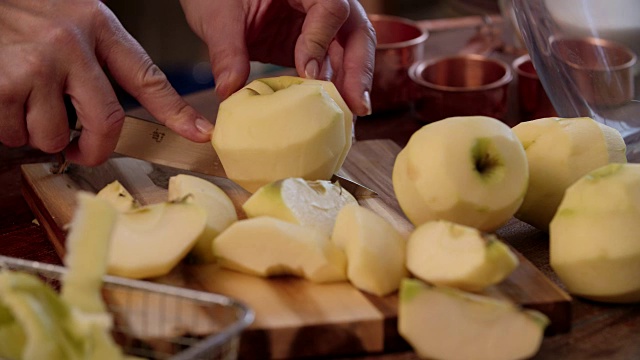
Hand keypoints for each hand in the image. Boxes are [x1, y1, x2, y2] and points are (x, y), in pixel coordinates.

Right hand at [0, 0, 211, 165]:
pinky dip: (9, 127)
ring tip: (26, 103)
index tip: (200, 133)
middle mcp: (72, 44)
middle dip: (94, 149)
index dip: (177, 112)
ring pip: (53, 135)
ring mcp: (38, 65)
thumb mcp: (73, 20)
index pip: (148, 77)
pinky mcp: (4, 84)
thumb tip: (111, 117)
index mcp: (98, 26)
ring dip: (39, 133)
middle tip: (82, 150)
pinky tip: (6, 100)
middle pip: (106, 122)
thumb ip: (98, 60)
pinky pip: (16, 132)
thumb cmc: (25, 12)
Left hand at [179, 0, 375, 116]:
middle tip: (357, 106)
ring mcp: (319, 26)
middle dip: (359, 70)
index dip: (320, 42)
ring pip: (350, 53)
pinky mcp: (311, 48)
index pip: (329, 8)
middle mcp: (320, 2)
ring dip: (351, 87)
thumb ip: (227, 49)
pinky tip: (331, 116)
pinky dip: (333, 92)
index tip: (307, 73)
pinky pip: (331, 68)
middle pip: (357, 33)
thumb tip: (229, 90)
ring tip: (348, 119)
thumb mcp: (218, 14)